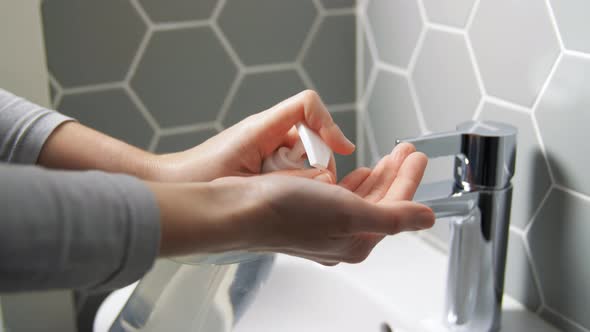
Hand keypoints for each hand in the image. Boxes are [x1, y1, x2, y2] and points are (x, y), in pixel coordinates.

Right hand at [148, 143, 433, 263]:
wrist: (235, 209)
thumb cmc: (283, 211)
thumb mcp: (349, 212)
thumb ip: (394, 215)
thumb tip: (427, 219)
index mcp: (355, 241)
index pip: (396, 207)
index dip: (410, 179)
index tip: (417, 155)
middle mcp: (340, 236)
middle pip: (380, 202)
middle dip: (396, 174)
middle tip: (407, 151)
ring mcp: (322, 224)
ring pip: (361, 197)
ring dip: (377, 175)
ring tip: (389, 156)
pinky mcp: (305, 212)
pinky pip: (339, 195)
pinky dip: (352, 180)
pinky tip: (353, 170)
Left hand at [152, 90, 354, 182]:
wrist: (173, 183)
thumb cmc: (198, 179)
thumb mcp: (247, 183)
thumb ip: (287, 179)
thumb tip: (323, 180)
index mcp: (261, 128)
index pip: (307, 105)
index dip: (329, 125)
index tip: (343, 150)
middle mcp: (265, 130)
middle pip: (312, 135)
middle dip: (319, 163)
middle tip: (311, 190)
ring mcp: (264, 144)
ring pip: (304, 155)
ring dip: (305, 176)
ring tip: (288, 197)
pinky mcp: (262, 159)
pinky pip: (291, 166)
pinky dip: (293, 181)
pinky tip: (279, 198)